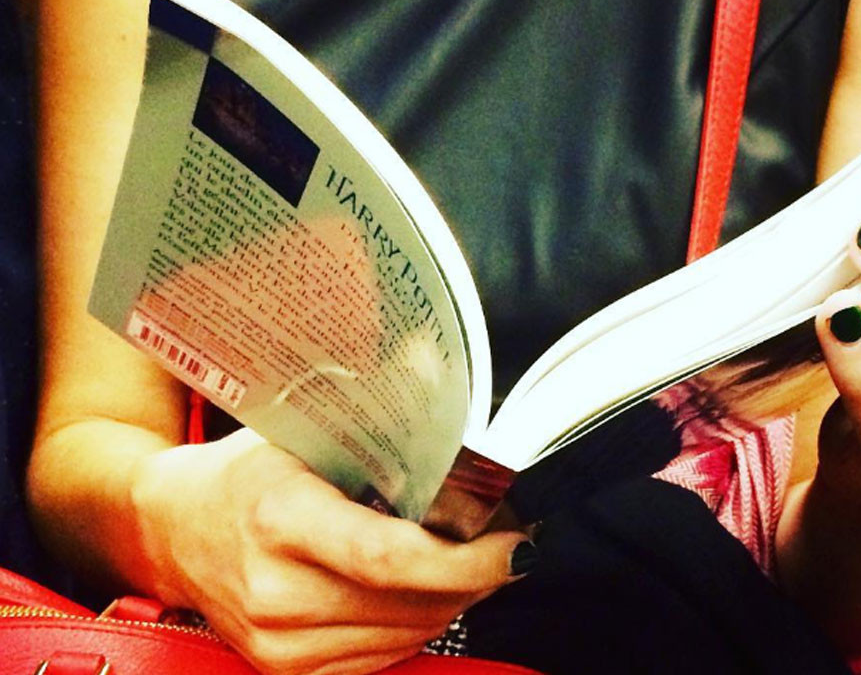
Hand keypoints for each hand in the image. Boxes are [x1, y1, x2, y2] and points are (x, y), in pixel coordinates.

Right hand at [130, 429, 531, 674]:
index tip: (514, 542)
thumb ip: (373, 423)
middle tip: (504, 540)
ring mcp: (280, 644)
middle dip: (475, 574)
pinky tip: (423, 587)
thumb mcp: (299, 430)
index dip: (467, 559)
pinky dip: (417, 622)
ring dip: (452, 599)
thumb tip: (450, 388)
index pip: (390, 559)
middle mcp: (277, 593)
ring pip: (407, 634)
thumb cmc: (243, 472)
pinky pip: (384, 656)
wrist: (172, 530)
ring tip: (466, 557)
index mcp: (280, 520)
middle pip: (410, 602)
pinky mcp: (288, 671)